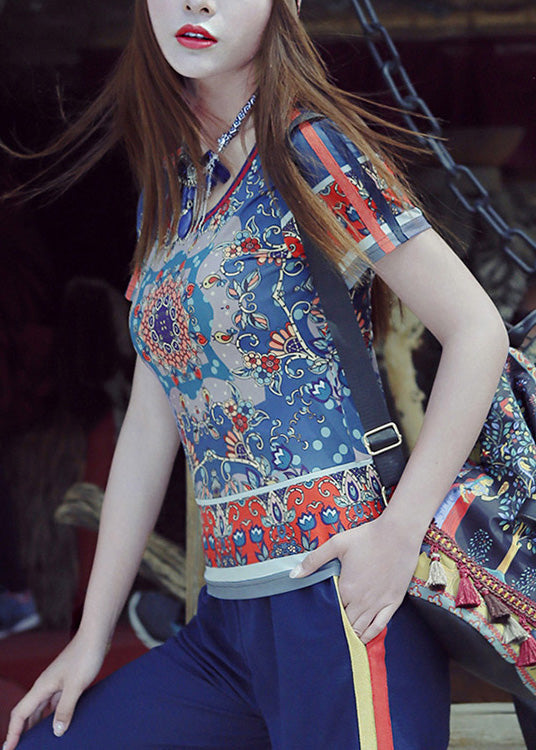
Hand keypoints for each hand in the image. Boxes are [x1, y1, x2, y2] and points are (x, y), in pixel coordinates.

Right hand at [3, 630, 107, 749]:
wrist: (96, 636)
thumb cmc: (85, 656)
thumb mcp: (76, 686)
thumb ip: (65, 709)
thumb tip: (56, 731)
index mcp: (41, 687)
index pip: (20, 714)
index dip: (13, 733)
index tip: (8, 749)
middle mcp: (45, 685)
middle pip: (27, 712)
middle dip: (22, 731)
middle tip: (20, 747)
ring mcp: (56, 683)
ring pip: (41, 708)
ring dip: (37, 724)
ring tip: (38, 740)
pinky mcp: (67, 681)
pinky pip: (55, 702)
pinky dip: (53, 714)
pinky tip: (60, 722)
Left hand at [290, 513, 422, 642]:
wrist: (398, 535)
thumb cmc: (367, 537)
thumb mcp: (337, 544)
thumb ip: (314, 560)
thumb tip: (294, 575)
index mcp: (347, 588)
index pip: (332, 611)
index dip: (326, 615)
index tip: (320, 618)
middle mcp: (362, 601)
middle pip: (346, 623)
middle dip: (338, 628)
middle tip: (329, 632)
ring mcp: (379, 603)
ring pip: (362, 628)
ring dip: (352, 635)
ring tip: (343, 640)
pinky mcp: (394, 602)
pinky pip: (381, 626)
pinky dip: (371, 635)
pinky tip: (365, 639)